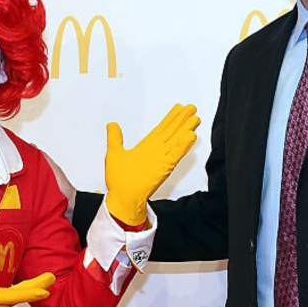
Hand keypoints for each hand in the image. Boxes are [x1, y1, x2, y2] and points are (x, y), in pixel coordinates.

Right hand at [0, 255, 54, 306]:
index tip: (45, 289)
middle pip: (20, 296)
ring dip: (30, 289)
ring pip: (15, 298)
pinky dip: (20, 293)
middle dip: (37, 287)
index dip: (31, 291)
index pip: (14, 295)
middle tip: (50, 279)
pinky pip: (9, 301)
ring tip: (43, 281)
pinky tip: (25, 288)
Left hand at [105, 104, 199, 224]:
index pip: (162, 128)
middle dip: (182, 119)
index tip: (178, 108)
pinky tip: (190, 136)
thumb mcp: (114, 154)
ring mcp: (162, 159)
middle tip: (191, 108)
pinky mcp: (164, 167)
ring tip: (195, 119)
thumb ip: (115, 138)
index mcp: (147, 147)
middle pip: (172, 131)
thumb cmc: (119, 181)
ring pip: (177, 140)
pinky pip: (175, 154)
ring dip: (186, 129)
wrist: (123, 198)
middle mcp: (156, 151)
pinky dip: (183, 145)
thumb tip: (112, 125)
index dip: (171, 117)